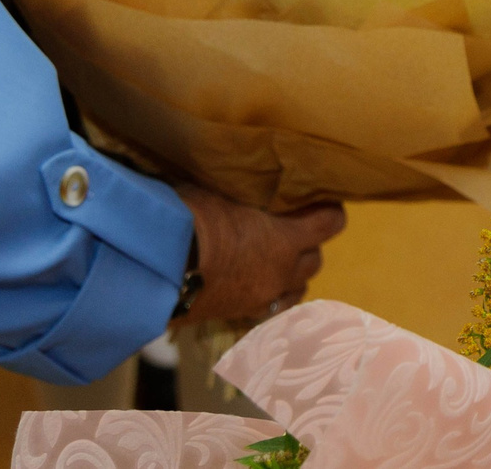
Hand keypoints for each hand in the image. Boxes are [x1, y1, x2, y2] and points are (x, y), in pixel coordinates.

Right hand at [175, 185, 346, 322]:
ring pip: (297, 290)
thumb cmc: (192, 220)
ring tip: (277, 261)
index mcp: (285, 238)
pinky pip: (270, 311)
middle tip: (292, 230)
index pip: (330, 224)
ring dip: (293, 275)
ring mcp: (262, 298)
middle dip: (309, 245)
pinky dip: (272, 298)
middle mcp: (282, 272)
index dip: (330, 212)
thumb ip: (245, 190)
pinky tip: (258, 288)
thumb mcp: (223, 190)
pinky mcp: (240, 316)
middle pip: (314, 260)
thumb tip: (245, 174)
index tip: (324, 202)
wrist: (160, 269)